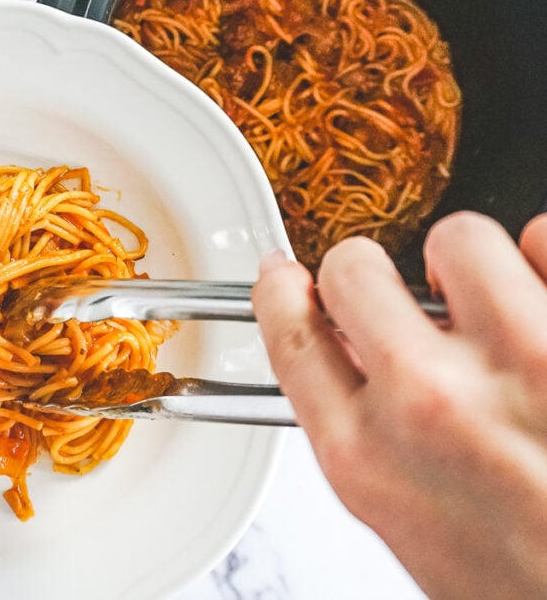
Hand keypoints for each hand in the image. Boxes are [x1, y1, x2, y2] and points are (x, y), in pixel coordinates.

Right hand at [252, 211, 546, 598]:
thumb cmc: (526, 579)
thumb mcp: (411, 522)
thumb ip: (366, 438)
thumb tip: (354, 361)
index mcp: (369, 460)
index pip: (292, 336)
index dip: (283, 293)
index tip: (286, 278)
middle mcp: (432, 404)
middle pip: (354, 270)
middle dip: (369, 273)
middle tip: (400, 295)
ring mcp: (521, 362)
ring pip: (458, 238)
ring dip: (472, 265)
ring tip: (498, 307)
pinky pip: (544, 238)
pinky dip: (543, 259)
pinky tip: (544, 305)